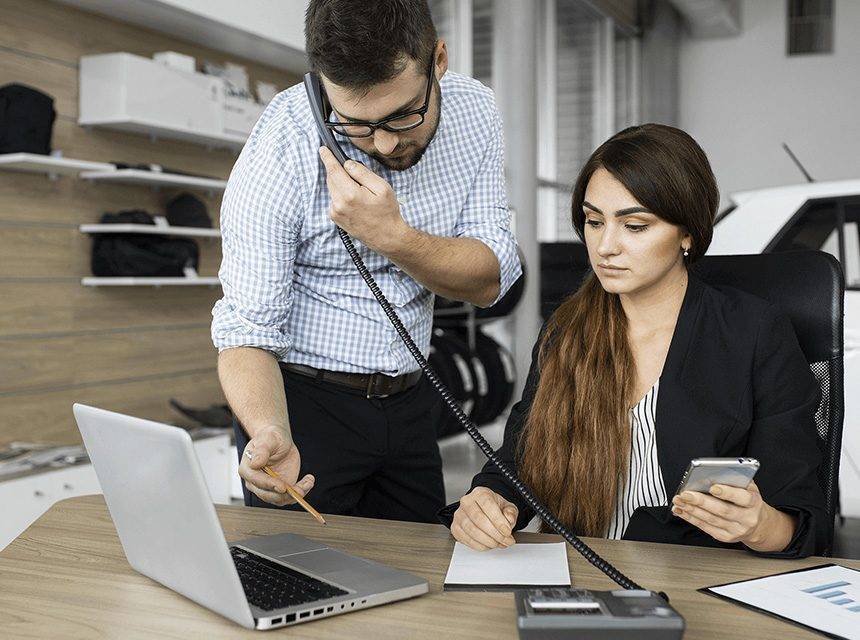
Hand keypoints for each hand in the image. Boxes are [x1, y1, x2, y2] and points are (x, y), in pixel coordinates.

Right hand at [239, 425, 313, 506]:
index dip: (270, 485)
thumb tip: (255, 463)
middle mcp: (255, 482)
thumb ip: (261, 451)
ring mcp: (268, 487)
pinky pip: (289, 497)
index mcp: (247, 470)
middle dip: (285, 495)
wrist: (279, 441)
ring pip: (280, 499)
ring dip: (295, 495)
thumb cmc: (270, 438)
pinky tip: (309, 481)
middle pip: (267, 495)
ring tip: (308, 482)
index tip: (283, 486)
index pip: (257, 481)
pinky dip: (301, 491)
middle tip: (300, 489)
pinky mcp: (280, 489)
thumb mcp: (267, 440)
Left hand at [318, 146, 409, 254]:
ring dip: (341, 184)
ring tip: (359, 192)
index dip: (327, 158)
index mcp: (350, 194)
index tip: (323, 149)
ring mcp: (335, 212)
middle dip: (339, 171)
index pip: (334, 170)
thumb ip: (362, 173)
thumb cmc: (387, 212)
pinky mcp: (335, 218)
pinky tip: (355, 201)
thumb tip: (347, 163)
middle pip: (331, 178)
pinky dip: (341, 194)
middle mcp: (339, 204)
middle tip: (355, 175)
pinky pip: (334, 199)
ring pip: (332, 188)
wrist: (386, 237)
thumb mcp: (382, 188)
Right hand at [451, 486, 517, 550]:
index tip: (507, 531)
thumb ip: (511, 512)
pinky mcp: (455, 528)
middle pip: (479, 519)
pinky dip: (480, 546)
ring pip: (472, 531)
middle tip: (506, 540)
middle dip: (495, 534)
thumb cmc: (495, 508)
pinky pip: (466, 540)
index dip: (498, 520)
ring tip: (498, 543)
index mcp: (480, 493)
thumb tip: (509, 519)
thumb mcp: (508, 507)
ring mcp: (459, 515)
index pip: (488, 505)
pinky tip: (489, 545)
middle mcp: (467, 502)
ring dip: (488, 541)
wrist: (485, 511)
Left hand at [671, 481, 791, 550]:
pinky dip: (690, 518)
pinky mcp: (725, 537)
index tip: (713, 487)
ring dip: (692, 509)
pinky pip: (705, 527)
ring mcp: (736, 530)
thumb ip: (735, 479)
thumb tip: (714, 472)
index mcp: (754, 502)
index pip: (742, 498)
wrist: (758, 524)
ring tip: (679, 500)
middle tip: (686, 494)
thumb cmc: (748, 501)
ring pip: (711, 520)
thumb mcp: (748, 487)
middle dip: (701, 501)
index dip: (727, 493)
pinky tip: (681, 510)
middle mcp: (747, 518)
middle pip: (722, 510)